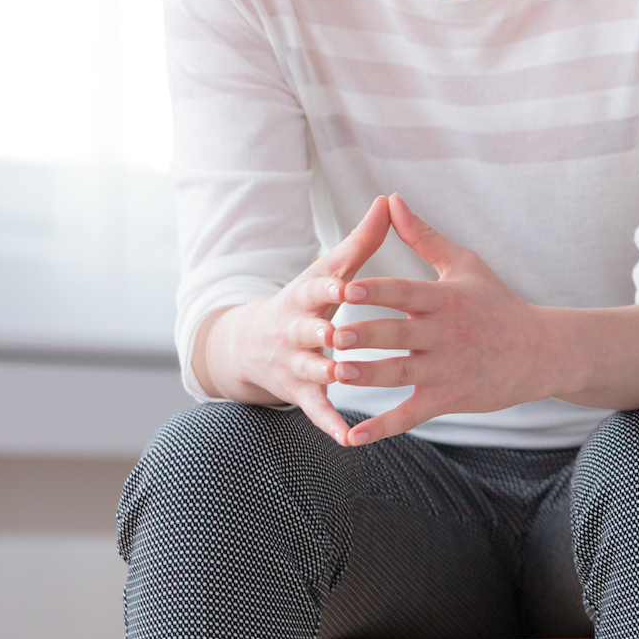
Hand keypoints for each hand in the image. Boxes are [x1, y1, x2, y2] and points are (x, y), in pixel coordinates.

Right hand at [198, 197, 391, 444]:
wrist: (249, 344)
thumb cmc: (307, 300)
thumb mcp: (327, 270)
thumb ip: (361, 241)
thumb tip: (390, 199)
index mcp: (305, 296)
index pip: (317, 288)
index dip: (331, 287)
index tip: (348, 284)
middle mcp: (295, 329)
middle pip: (308, 330)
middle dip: (322, 331)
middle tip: (341, 333)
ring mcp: (295, 363)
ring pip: (312, 369)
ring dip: (327, 373)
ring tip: (347, 376)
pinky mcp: (300, 393)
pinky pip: (316, 410)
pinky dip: (330, 423)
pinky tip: (349, 438)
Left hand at [333, 194, 543, 445]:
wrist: (543, 351)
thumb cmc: (499, 303)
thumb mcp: (465, 264)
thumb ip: (423, 236)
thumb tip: (391, 200)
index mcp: (446, 299)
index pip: (406, 292)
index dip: (377, 291)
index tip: (346, 288)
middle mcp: (446, 334)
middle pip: (400, 333)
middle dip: (367, 335)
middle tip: (333, 333)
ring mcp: (448, 369)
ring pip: (402, 373)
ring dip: (369, 375)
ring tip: (336, 374)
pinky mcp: (450, 399)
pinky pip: (411, 415)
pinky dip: (382, 427)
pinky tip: (352, 437)